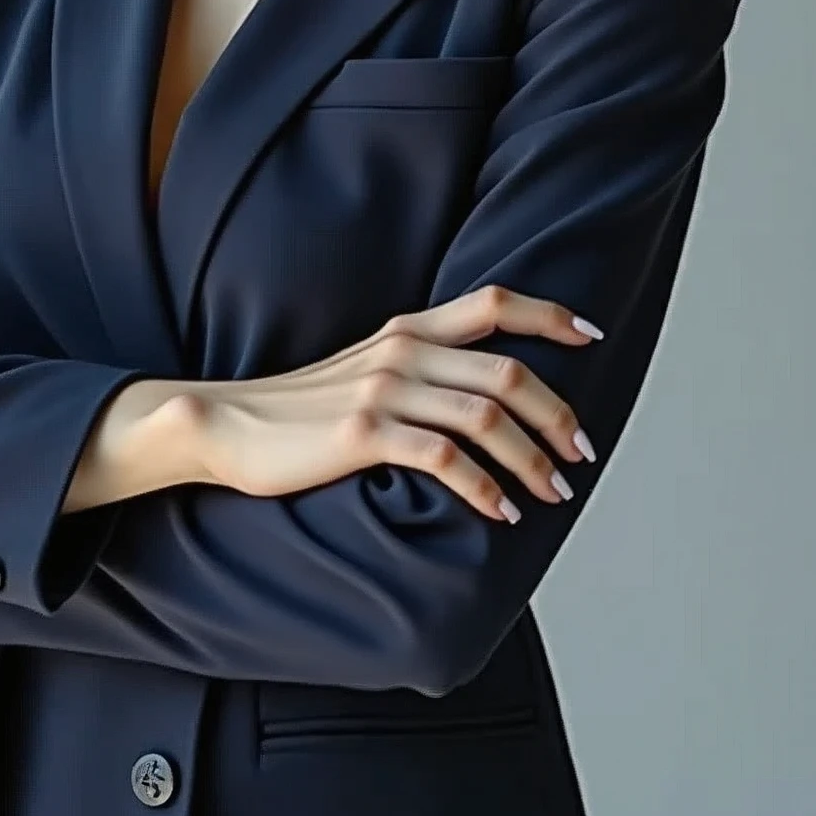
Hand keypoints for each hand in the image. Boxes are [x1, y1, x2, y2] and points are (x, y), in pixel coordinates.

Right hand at [185, 284, 602, 524]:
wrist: (222, 425)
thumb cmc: (295, 411)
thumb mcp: (361, 371)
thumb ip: (415, 370)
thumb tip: (477, 401)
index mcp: (406, 330)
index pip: (494, 303)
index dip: (550, 316)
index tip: (592, 336)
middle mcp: (402, 352)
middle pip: (508, 372)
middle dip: (557, 414)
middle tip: (580, 453)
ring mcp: (383, 391)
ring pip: (486, 418)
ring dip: (531, 460)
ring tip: (551, 493)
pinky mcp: (363, 434)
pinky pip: (445, 460)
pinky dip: (485, 489)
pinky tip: (499, 513)